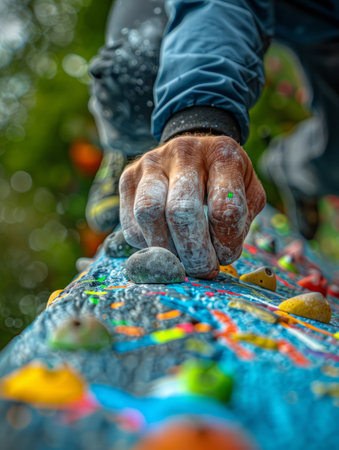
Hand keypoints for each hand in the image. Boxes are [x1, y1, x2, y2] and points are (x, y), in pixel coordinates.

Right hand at [119, 135, 265, 278]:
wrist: (193, 150)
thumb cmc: (223, 179)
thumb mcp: (247, 192)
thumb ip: (241, 222)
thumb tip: (218, 256)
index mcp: (223, 156)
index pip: (225, 209)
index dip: (226, 242)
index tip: (225, 255)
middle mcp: (185, 153)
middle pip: (181, 212)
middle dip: (194, 252)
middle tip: (203, 269)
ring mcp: (151, 163)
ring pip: (148, 213)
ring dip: (166, 250)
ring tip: (181, 261)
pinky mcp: (128, 177)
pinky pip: (131, 224)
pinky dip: (147, 245)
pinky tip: (165, 244)